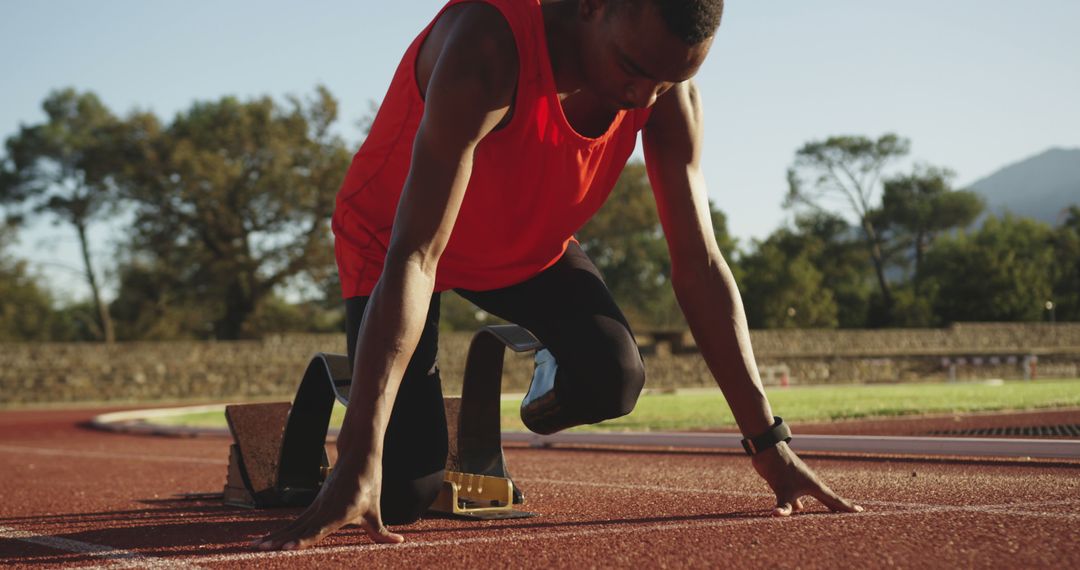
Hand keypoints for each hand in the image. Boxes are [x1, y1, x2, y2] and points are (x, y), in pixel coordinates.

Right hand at [254, 457, 403, 549]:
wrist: (358, 454)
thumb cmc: (369, 482)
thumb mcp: (375, 509)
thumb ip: (381, 531)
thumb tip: (399, 543)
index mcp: (341, 511)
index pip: (319, 528)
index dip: (303, 539)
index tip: (287, 547)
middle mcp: (325, 508)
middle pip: (299, 527)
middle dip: (280, 540)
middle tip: (261, 550)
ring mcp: (317, 506)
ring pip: (292, 524)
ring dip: (274, 536)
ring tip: (254, 547)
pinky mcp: (313, 505)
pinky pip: (294, 521)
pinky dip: (279, 531)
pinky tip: (263, 541)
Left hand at [750, 442, 863, 516]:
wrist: (767, 449)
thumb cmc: (778, 467)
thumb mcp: (782, 489)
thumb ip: (783, 506)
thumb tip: (777, 515)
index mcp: (814, 485)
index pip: (834, 499)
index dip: (847, 507)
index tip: (861, 510)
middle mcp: (809, 483)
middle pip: (827, 498)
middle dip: (837, 507)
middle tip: (851, 513)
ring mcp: (799, 481)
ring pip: (812, 497)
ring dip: (819, 505)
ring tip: (826, 514)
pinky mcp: (788, 481)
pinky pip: (798, 496)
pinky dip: (799, 504)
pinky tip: (798, 509)